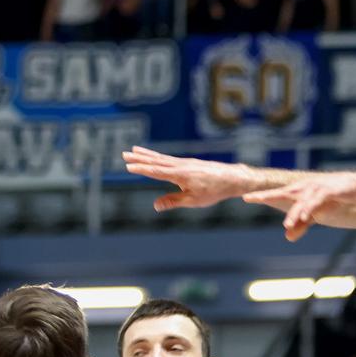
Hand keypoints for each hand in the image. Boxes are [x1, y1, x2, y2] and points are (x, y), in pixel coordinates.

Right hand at [122, 146, 259, 210]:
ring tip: (134, 150)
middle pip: (156, 161)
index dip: (141, 169)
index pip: (156, 171)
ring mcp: (185, 163)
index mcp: (179, 175)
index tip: (128, 166)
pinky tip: (155, 157)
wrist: (232, 178)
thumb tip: (155, 205)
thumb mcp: (193, 201)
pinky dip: (159, 157)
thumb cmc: (214, 191)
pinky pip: (170, 159)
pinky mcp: (189, 163)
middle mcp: (180, 165)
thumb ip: (173, 202)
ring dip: (147, 155)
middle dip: (139, 158)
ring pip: (162, 158)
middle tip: (124, 154)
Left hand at [244, 173, 355, 240]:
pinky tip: (305, 216)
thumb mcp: (316, 214)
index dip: (262, 196)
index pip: (278, 194)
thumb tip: (288, 237)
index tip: (246, 197)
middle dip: (268, 196)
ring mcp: (316, 188)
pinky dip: (311, 209)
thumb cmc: (334, 198)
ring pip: (300, 201)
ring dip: (294, 213)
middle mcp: (305, 188)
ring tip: (287, 224)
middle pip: (283, 192)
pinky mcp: (329, 191)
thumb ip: (302, 225)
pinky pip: (317, 201)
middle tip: (252, 198)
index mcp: (300, 192)